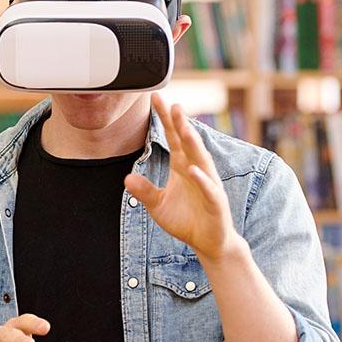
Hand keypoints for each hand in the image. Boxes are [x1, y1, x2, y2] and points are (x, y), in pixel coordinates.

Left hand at [124, 94, 240, 260]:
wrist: (208, 241)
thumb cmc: (186, 220)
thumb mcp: (158, 205)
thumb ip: (144, 191)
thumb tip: (127, 178)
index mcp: (182, 166)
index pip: (173, 138)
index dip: (165, 120)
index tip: (156, 99)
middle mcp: (196, 170)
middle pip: (188, 143)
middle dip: (180, 124)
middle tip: (172, 104)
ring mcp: (208, 185)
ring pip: (201, 160)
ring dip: (194, 144)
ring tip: (185, 129)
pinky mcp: (215, 202)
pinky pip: (208, 188)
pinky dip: (201, 179)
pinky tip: (192, 170)